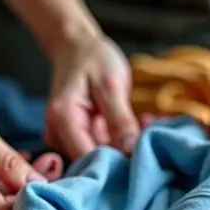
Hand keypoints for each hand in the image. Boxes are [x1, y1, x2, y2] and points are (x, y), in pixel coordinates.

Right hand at [45, 31, 139, 160]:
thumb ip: (120, 120)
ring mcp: (65, 138)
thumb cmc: (93, 59)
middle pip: (92, 162)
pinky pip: (100, 148)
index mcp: (63, 120)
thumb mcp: (112, 85)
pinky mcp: (76, 138)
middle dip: (124, 153)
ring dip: (125, 146)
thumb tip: (132, 152)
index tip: (145, 154)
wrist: (76, 47)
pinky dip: (121, 140)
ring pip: (99, 157)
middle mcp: (57, 134)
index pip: (88, 159)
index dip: (116, 162)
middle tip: (151, 134)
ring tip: (147, 123)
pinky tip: (138, 124)